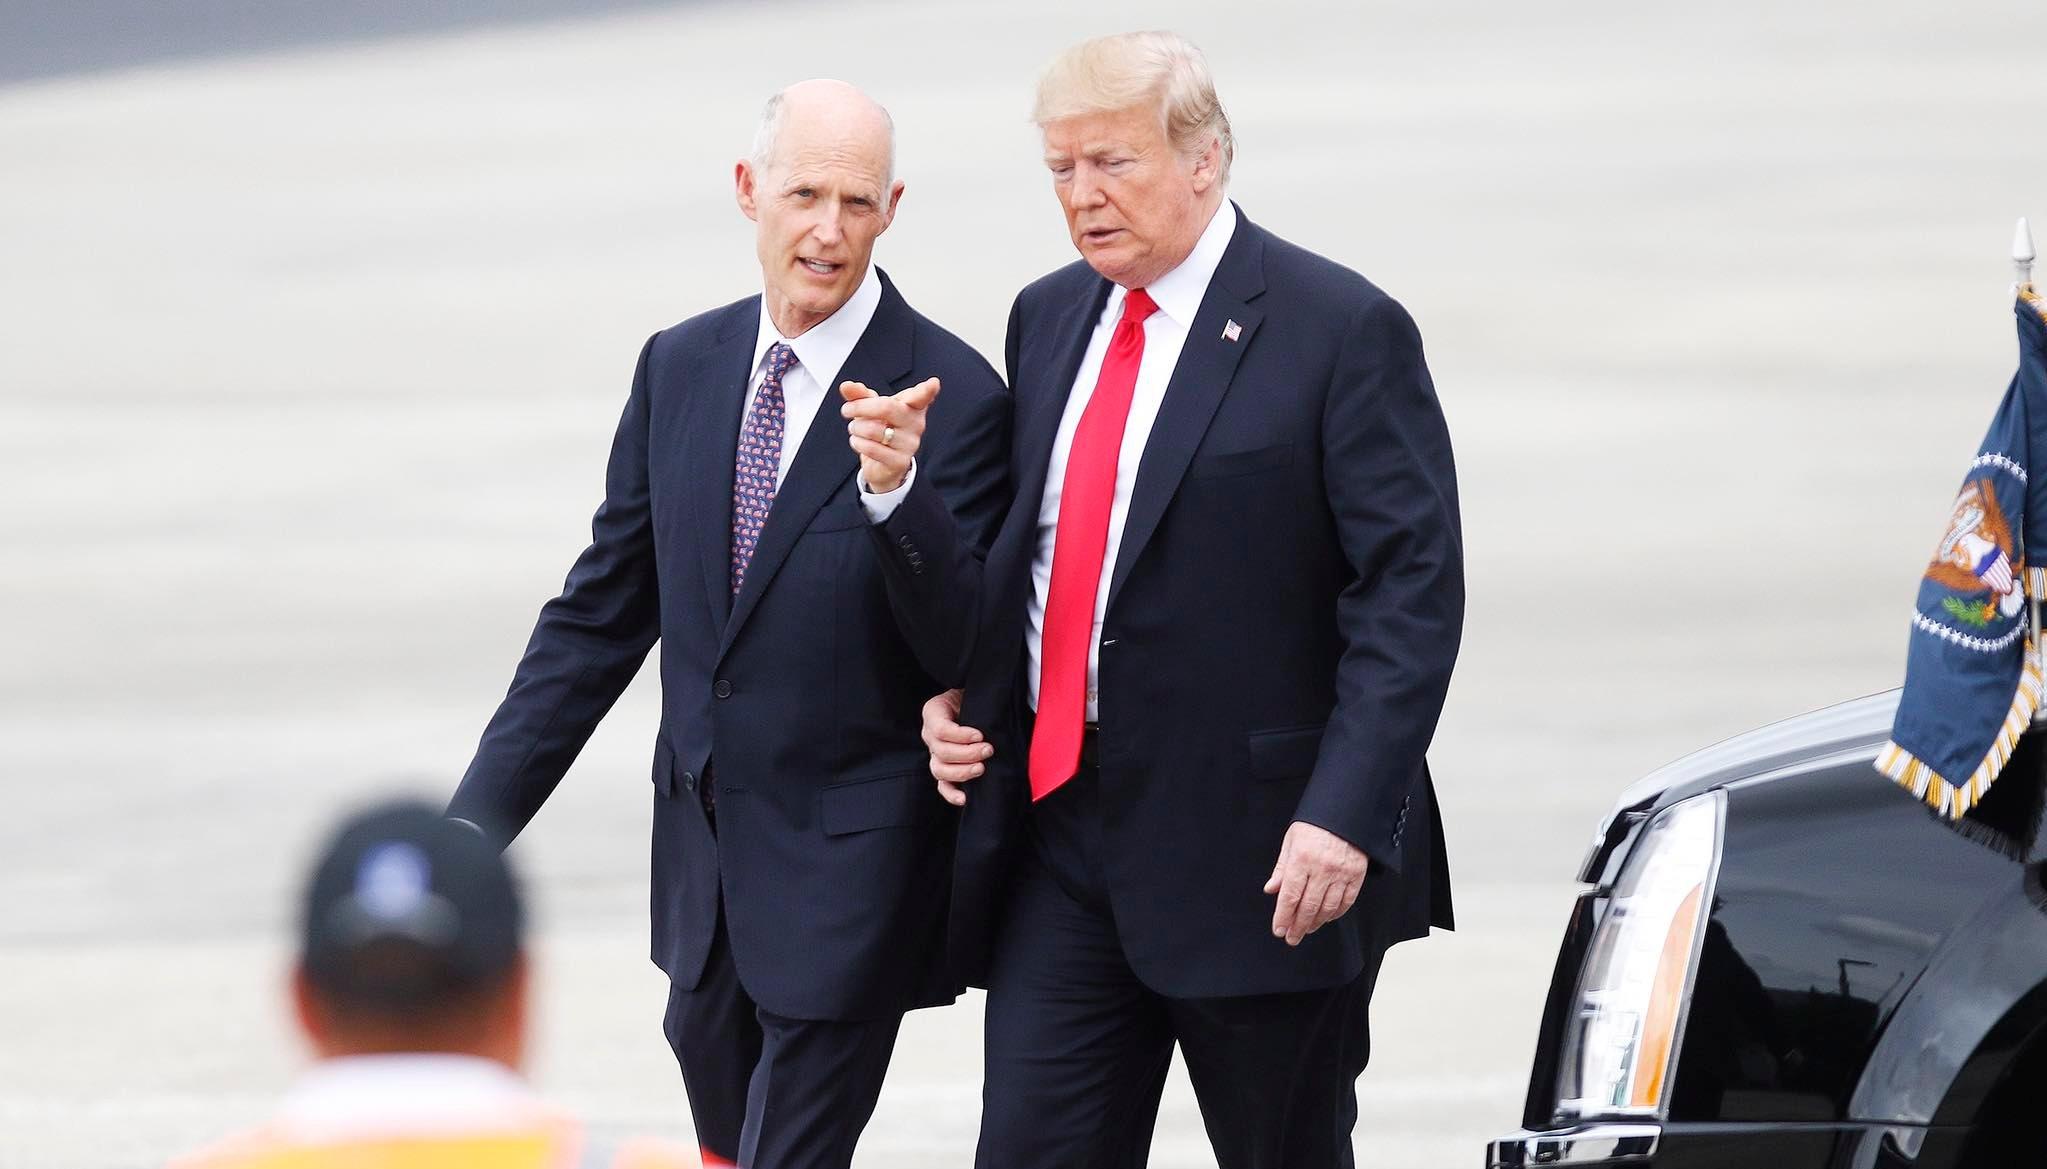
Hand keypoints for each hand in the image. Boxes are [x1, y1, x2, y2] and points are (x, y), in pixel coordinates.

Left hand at [840, 377, 939, 494]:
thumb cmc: (881, 429)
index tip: (933, 383)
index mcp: (912, 406)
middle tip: (846, 409)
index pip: (922, 397)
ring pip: (873, 429)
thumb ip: (859, 395)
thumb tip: (846, 386)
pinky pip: (871, 448)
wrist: (883, 463)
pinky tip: (858, 442)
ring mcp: (910, 443)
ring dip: (856, 428)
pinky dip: (858, 443)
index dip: (926, 390)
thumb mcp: (870, 408)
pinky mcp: (900, 461)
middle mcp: (916, 424)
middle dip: (860, 407)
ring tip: (855, 429)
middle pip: (887, 407)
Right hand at [922, 688, 990, 805]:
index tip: (981, 735)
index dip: (960, 735)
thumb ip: (977, 702)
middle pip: (940, 752)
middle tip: (988, 750)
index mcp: (933, 712)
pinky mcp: (943, 768)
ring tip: (982, 768)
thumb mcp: (972, 693)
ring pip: (939, 769)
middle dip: (967, 754)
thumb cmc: (974, 698)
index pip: (940, 729)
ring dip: (962, 772)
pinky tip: (965, 798)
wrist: (973, 704)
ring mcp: (934, 753)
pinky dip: (952, 793)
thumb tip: (992, 718)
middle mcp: (929, 734)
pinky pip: (942, 785)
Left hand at [1262, 821, 1369, 945]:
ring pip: (1328, 908)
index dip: (1283, 916)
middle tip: (1291, 937)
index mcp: (1302, 859)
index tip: (1278, 929)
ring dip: (1315, 923)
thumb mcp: (1291, 841)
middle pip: (1308, 907)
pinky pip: (1346, 902)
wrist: (1345, 811)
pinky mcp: (1357, 875)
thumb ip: (1282, 868)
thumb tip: (1271, 890)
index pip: (1290, 896)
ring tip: (1306, 929)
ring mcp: (1342, 873)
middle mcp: (1323, 868)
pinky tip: (1326, 918)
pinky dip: (1335, 914)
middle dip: (1298, 926)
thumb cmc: (1315, 825)